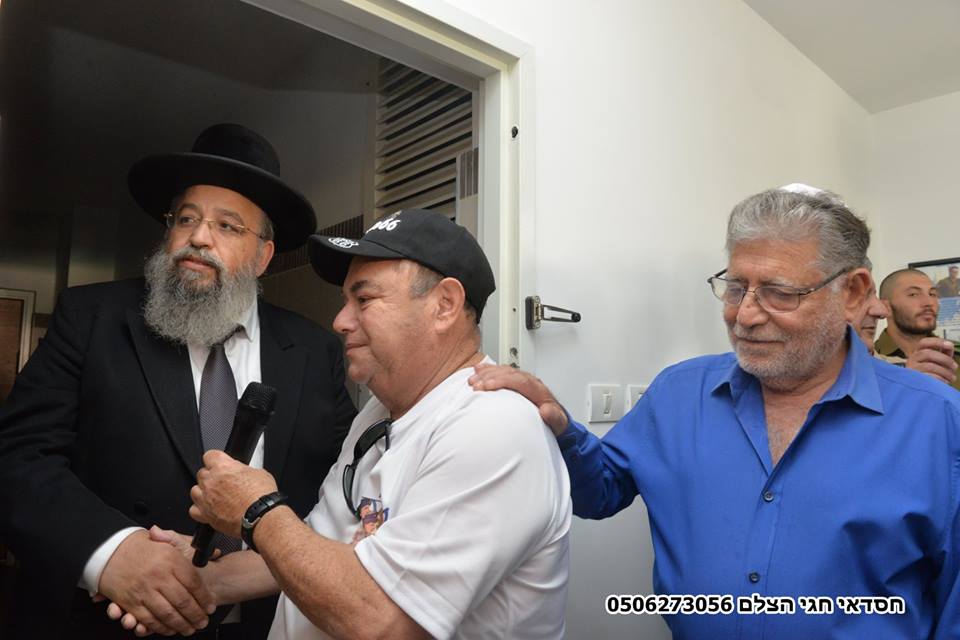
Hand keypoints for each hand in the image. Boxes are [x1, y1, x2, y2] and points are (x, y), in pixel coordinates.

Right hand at [97, 529, 214, 635]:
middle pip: (183, 601)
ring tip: (190, 629)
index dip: (204, 597)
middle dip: (195, 615)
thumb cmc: (141, 547)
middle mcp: (158, 576)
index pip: (194, 583)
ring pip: (168, 614)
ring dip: (181, 625)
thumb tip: (213, 552)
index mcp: (171, 560)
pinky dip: (161, 627)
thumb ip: (190, 549)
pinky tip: (170, 629)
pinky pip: (149, 619)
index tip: (210, 606)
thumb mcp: (167, 542)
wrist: (110, 550)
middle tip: (203, 621)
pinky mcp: (130, 602)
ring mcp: (144, 590)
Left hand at [191, 450, 278, 537]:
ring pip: (195, 490)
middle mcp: (211, 481)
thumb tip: (242, 472)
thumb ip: (243, 470)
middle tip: (224, 482)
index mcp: (223, 467)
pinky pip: (193, 510)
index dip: (215, 459)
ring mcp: (206, 499)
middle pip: (201, 473)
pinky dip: (200, 509)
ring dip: (203, 492)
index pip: (210, 455)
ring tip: (216, 496)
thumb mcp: (258, 473)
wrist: (260, 516)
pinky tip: (210, 509)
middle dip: (211, 476)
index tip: (219, 463)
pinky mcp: (205, 515)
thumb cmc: (261, 496)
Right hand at [469, 363, 568, 436]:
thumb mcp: (558, 423)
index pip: (520, 381)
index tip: (488, 386)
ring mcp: (521, 380)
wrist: (555, 418)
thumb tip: (546, 411)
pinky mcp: (515, 382)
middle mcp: (530, 382)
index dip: (503, 381)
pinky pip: (501, 371)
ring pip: (503, 371)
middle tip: (475, 385)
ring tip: (472, 380)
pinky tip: (478, 369)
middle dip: (490, 377)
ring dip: (487, 373)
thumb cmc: (554, 421)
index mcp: (538, 390)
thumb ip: (553, 417)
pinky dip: (489, 370)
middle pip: (509, 373)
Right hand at [907, 338, 957, 384]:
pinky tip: (945, 382)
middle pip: (928, 353)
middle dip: (945, 359)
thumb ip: (944, 353)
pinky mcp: (914, 380)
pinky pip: (928, 377)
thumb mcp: (937, 361)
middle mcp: (912, 359)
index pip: (924, 342)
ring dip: (945, 371)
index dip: (937, 342)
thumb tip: (950, 346)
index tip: (950, 345)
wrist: (920, 389)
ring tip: (952, 378)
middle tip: (955, 366)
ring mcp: (912, 370)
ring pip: (929, 366)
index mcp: (918, 352)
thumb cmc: (931, 373)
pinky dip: (940, 379)